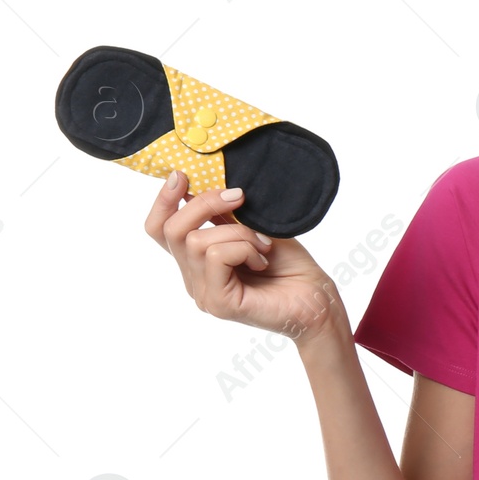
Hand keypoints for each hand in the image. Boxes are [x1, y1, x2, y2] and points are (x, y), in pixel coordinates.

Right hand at [145, 169, 343, 343]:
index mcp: (197, 260)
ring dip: (238, 233)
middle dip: (205, 204)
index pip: (159, 230)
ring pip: (197, 241)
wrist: (319, 302)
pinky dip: (243, 249)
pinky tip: (262, 261)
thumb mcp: (253, 229)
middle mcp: (193, 278)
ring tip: (263, 245)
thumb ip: (226, 214)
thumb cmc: (291, 267)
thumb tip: (203, 183)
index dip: (164, 200)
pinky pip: (216, 256)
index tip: (183, 176)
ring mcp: (203, 293)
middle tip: (240, 197)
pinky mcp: (219, 303)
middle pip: (172, 230)